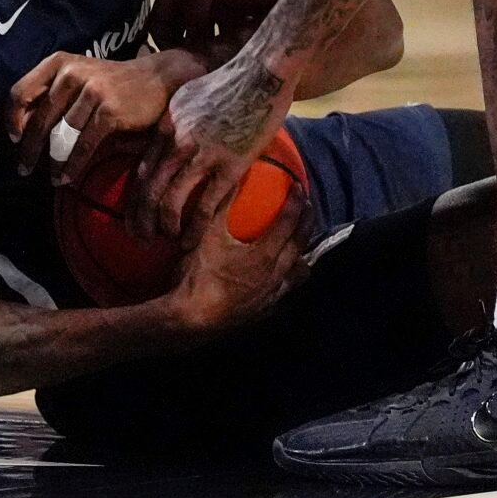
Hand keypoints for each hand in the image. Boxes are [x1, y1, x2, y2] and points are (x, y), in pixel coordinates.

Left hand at [5, 49, 205, 179]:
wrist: (158, 78)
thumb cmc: (112, 82)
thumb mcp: (79, 76)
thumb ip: (52, 93)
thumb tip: (21, 128)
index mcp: (58, 63)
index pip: (20, 92)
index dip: (13, 120)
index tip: (14, 139)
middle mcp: (71, 73)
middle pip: (38, 119)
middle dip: (29, 150)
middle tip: (23, 170)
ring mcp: (92, 91)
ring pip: (60, 136)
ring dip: (52, 162)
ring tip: (49, 177)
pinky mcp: (109, 110)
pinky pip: (82, 145)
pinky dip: (72, 166)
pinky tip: (66, 179)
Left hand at [133, 53, 295, 242]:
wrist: (262, 72)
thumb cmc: (230, 81)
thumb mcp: (188, 97)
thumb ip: (174, 121)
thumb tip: (165, 137)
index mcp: (166, 127)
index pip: (140, 171)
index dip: (133, 200)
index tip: (132, 218)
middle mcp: (177, 143)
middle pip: (148, 192)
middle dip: (140, 221)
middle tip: (140, 240)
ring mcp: (203, 155)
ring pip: (170, 203)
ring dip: (165, 229)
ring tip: (168, 243)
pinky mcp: (230, 165)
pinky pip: (204, 207)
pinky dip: (194, 230)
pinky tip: (191, 242)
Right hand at [162, 178, 310, 332]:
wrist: (189, 320)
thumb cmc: (197, 275)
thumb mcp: (207, 235)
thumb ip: (222, 206)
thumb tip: (233, 178)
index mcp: (264, 254)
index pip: (288, 222)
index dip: (295, 202)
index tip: (299, 187)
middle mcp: (275, 275)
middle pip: (299, 244)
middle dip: (306, 222)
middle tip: (307, 207)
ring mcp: (271, 296)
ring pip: (298, 273)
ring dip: (301, 255)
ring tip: (298, 245)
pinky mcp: (263, 312)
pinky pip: (285, 293)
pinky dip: (287, 281)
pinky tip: (279, 279)